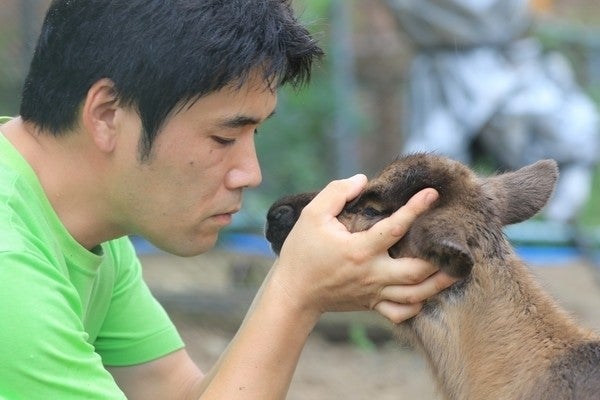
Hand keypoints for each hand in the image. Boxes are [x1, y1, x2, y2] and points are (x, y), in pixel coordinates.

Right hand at [268, 174, 456, 323]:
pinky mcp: (371, 304)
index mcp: (359, 250)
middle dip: (440, 259)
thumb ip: (336, 193)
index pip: (396, 228)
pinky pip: (400, 313)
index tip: (432, 194)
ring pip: (415, 295)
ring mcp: (373, 292)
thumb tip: (361, 180)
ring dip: (438, 284)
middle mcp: (372, 274)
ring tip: (455, 272)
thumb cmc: (301, 252)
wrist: (293, 292)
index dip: (416, 209)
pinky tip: (423, 295)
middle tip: (454, 245)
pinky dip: (416, 306)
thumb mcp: (312, 215)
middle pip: (417, 271)